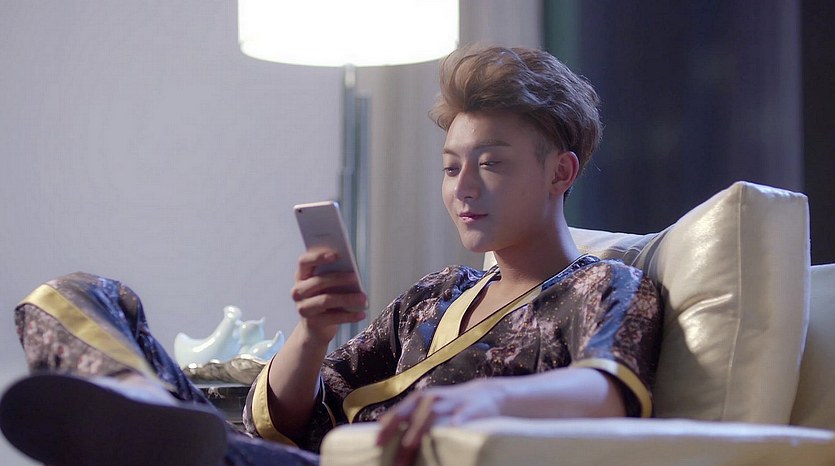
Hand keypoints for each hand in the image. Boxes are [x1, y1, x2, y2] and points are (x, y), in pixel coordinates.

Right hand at [290, 248, 366, 343]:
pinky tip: (361, 314)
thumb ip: (335, 275)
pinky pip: (333, 318)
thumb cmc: (324, 300)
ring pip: (326, 300)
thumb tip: (352, 271)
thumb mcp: (328, 286)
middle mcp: (298, 291)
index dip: (318, 257)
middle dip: (339, 278)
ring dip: (347, 298)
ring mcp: (303, 308)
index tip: (336, 255)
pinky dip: (349, 316)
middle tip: (356, 278)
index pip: (304, 262)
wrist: (315, 328)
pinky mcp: (312, 323)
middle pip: (318, 281)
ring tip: (363, 298)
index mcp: (302, 276)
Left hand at [376, 379, 504, 465]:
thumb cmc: (450, 407)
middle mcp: (432, 398)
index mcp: (419, 400)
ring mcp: (451, 402)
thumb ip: (409, 416)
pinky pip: (462, 413)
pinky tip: (452, 427)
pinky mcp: (471, 407)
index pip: (398, 413)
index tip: (376, 444)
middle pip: (411, 413)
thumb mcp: (428, 408)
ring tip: (408, 444)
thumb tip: (382, 427)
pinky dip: (457, 419)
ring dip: (418, 429)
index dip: (386, 428)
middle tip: (387, 451)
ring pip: (431, 413)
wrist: (486, 395)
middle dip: (398, 431)